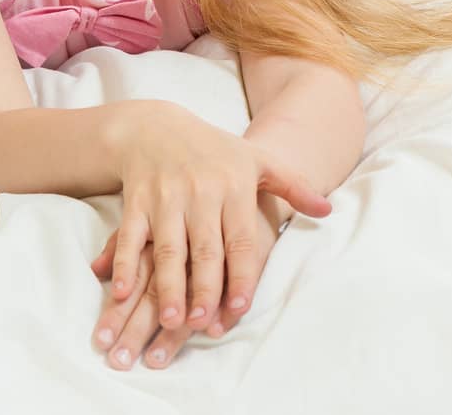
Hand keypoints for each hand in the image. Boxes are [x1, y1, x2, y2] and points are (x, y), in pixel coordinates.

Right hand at [110, 101, 330, 338]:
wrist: (156, 126)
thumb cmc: (214, 150)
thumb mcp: (257, 160)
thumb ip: (293, 187)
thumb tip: (328, 211)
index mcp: (233, 186)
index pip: (240, 238)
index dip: (240, 273)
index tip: (240, 306)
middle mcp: (199, 193)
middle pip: (203, 248)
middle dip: (202, 287)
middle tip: (201, 324)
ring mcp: (165, 197)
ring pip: (167, 248)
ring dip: (167, 285)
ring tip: (170, 320)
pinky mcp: (136, 201)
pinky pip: (129, 236)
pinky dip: (125, 264)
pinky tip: (122, 292)